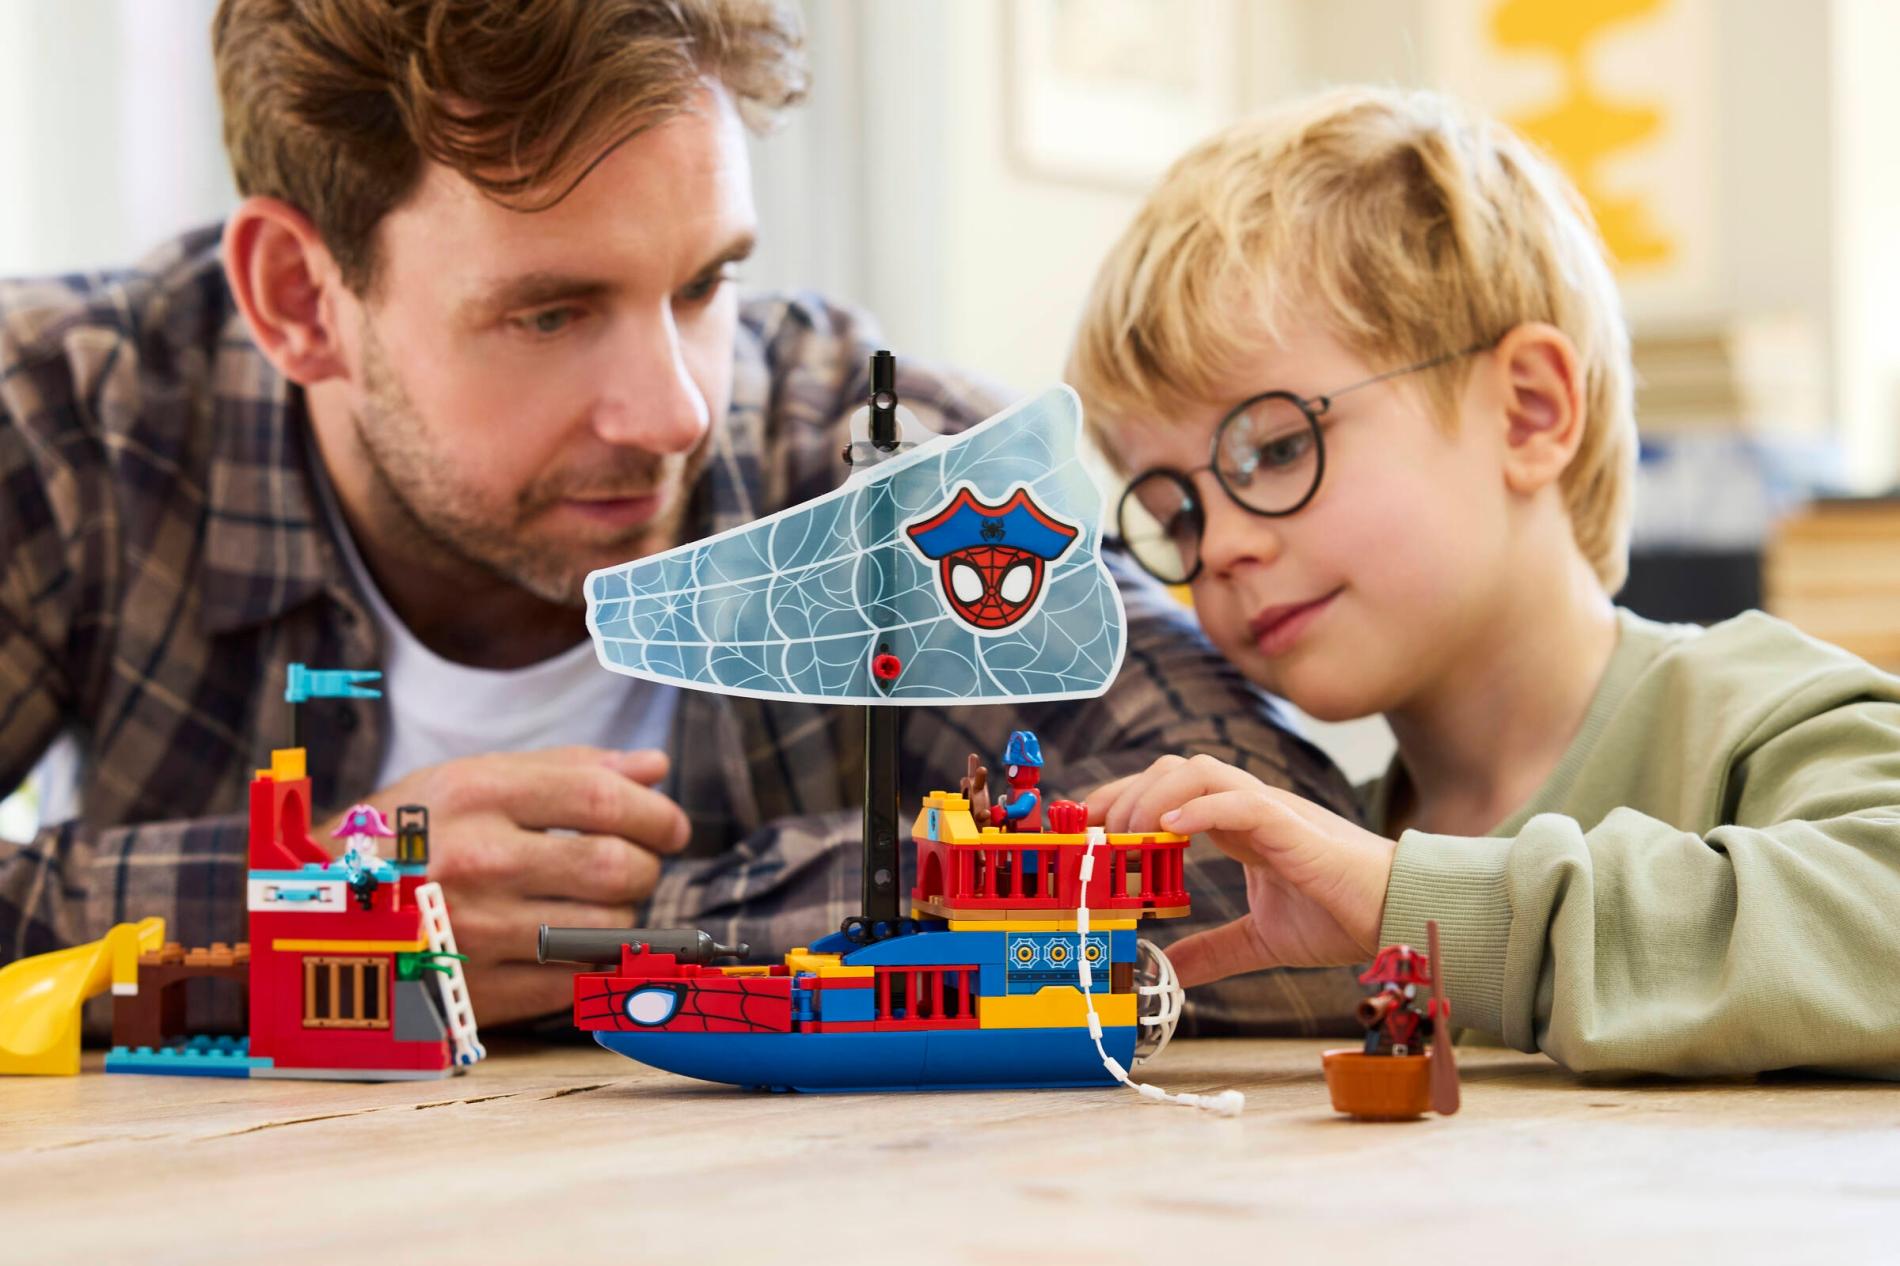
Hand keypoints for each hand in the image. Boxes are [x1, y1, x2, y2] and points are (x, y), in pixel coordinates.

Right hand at [317, 747, 688, 1025]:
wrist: (311, 914)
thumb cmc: (406, 835)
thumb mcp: (468, 782)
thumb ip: (567, 770)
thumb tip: (655, 767)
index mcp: (473, 795)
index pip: (601, 798)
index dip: (656, 813)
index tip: (671, 826)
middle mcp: (474, 861)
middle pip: (617, 867)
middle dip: (647, 867)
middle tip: (637, 865)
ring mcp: (472, 933)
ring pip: (606, 929)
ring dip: (622, 918)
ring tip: (594, 905)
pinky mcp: (472, 993)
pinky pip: (576, 984)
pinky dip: (595, 966)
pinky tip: (579, 947)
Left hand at [1088, 754, 1394, 985]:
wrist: (1401, 917)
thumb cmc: (1342, 916)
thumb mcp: (1260, 939)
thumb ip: (1214, 949)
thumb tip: (1170, 972)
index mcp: (1240, 825)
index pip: (1169, 790)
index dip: (1122, 801)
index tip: (1085, 830)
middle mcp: (1249, 807)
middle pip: (1173, 769)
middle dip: (1125, 793)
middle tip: (1095, 837)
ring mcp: (1272, 810)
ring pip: (1199, 771)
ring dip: (1152, 797)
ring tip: (1127, 838)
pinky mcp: (1294, 827)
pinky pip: (1241, 799)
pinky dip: (1199, 808)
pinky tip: (1169, 831)